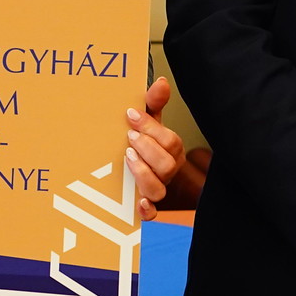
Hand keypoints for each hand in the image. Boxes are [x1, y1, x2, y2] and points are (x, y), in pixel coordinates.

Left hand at [126, 76, 185, 220]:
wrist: (124, 164)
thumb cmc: (139, 140)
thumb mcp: (146, 120)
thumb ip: (152, 102)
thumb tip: (161, 81)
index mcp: (169, 150)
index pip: (171, 141)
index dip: (151, 128)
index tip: (129, 115)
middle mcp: (166, 171)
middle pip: (168, 165)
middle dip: (148, 149)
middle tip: (129, 138)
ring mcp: (156, 189)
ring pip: (159, 189)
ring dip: (143, 173)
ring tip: (127, 158)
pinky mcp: (143, 205)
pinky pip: (151, 215)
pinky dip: (146, 210)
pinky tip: (138, 202)